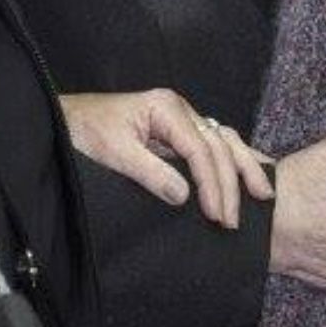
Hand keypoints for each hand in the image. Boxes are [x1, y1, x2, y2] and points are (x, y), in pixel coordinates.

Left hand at [60, 91, 273, 226]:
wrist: (62, 119)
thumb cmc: (83, 131)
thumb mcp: (114, 152)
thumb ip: (150, 172)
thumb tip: (185, 196)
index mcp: (167, 107)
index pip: (200, 148)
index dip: (211, 183)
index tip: (215, 214)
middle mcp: (180, 110)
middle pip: (218, 145)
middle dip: (231, 183)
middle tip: (233, 219)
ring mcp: (180, 119)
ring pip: (222, 142)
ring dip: (242, 169)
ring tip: (262, 195)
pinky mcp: (176, 132)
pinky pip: (212, 146)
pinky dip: (231, 162)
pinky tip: (247, 175)